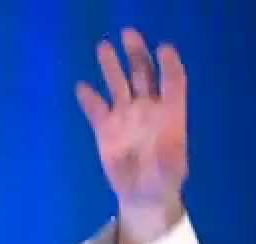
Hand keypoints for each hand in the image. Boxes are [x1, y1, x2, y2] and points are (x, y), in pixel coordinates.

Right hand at [75, 28, 187, 243]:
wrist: (144, 197)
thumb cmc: (165, 181)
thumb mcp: (172, 170)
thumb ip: (168, 154)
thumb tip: (162, 141)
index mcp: (170, 115)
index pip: (173, 83)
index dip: (169, 66)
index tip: (164, 49)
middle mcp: (147, 109)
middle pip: (142, 74)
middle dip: (136, 54)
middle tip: (129, 34)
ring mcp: (125, 116)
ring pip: (118, 84)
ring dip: (111, 66)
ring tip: (104, 47)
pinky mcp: (105, 128)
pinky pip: (95, 108)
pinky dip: (89, 99)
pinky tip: (82, 88)